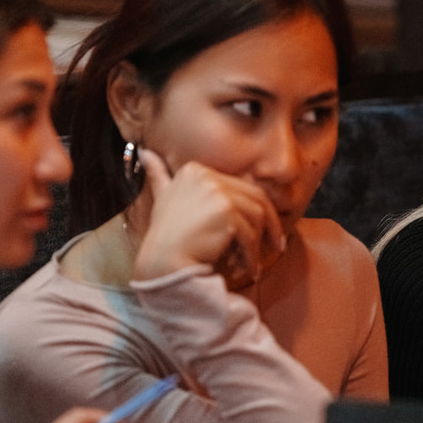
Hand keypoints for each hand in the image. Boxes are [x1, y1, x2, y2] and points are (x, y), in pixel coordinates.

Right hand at [131, 148, 285, 288]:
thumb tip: (145, 152)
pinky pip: (250, 235)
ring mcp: (217, 193)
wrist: (162, 262)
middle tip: (276, 244)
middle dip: (269, 223)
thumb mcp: (162, 198)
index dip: (252, 207)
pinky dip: (252, 256)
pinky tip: (250, 270)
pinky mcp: (226, 213)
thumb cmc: (164, 235)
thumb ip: (158, 175)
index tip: (261, 227)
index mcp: (194, 170)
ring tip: (254, 262)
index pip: (237, 186)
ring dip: (258, 243)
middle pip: (253, 197)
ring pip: (256, 216)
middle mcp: (206, 176)